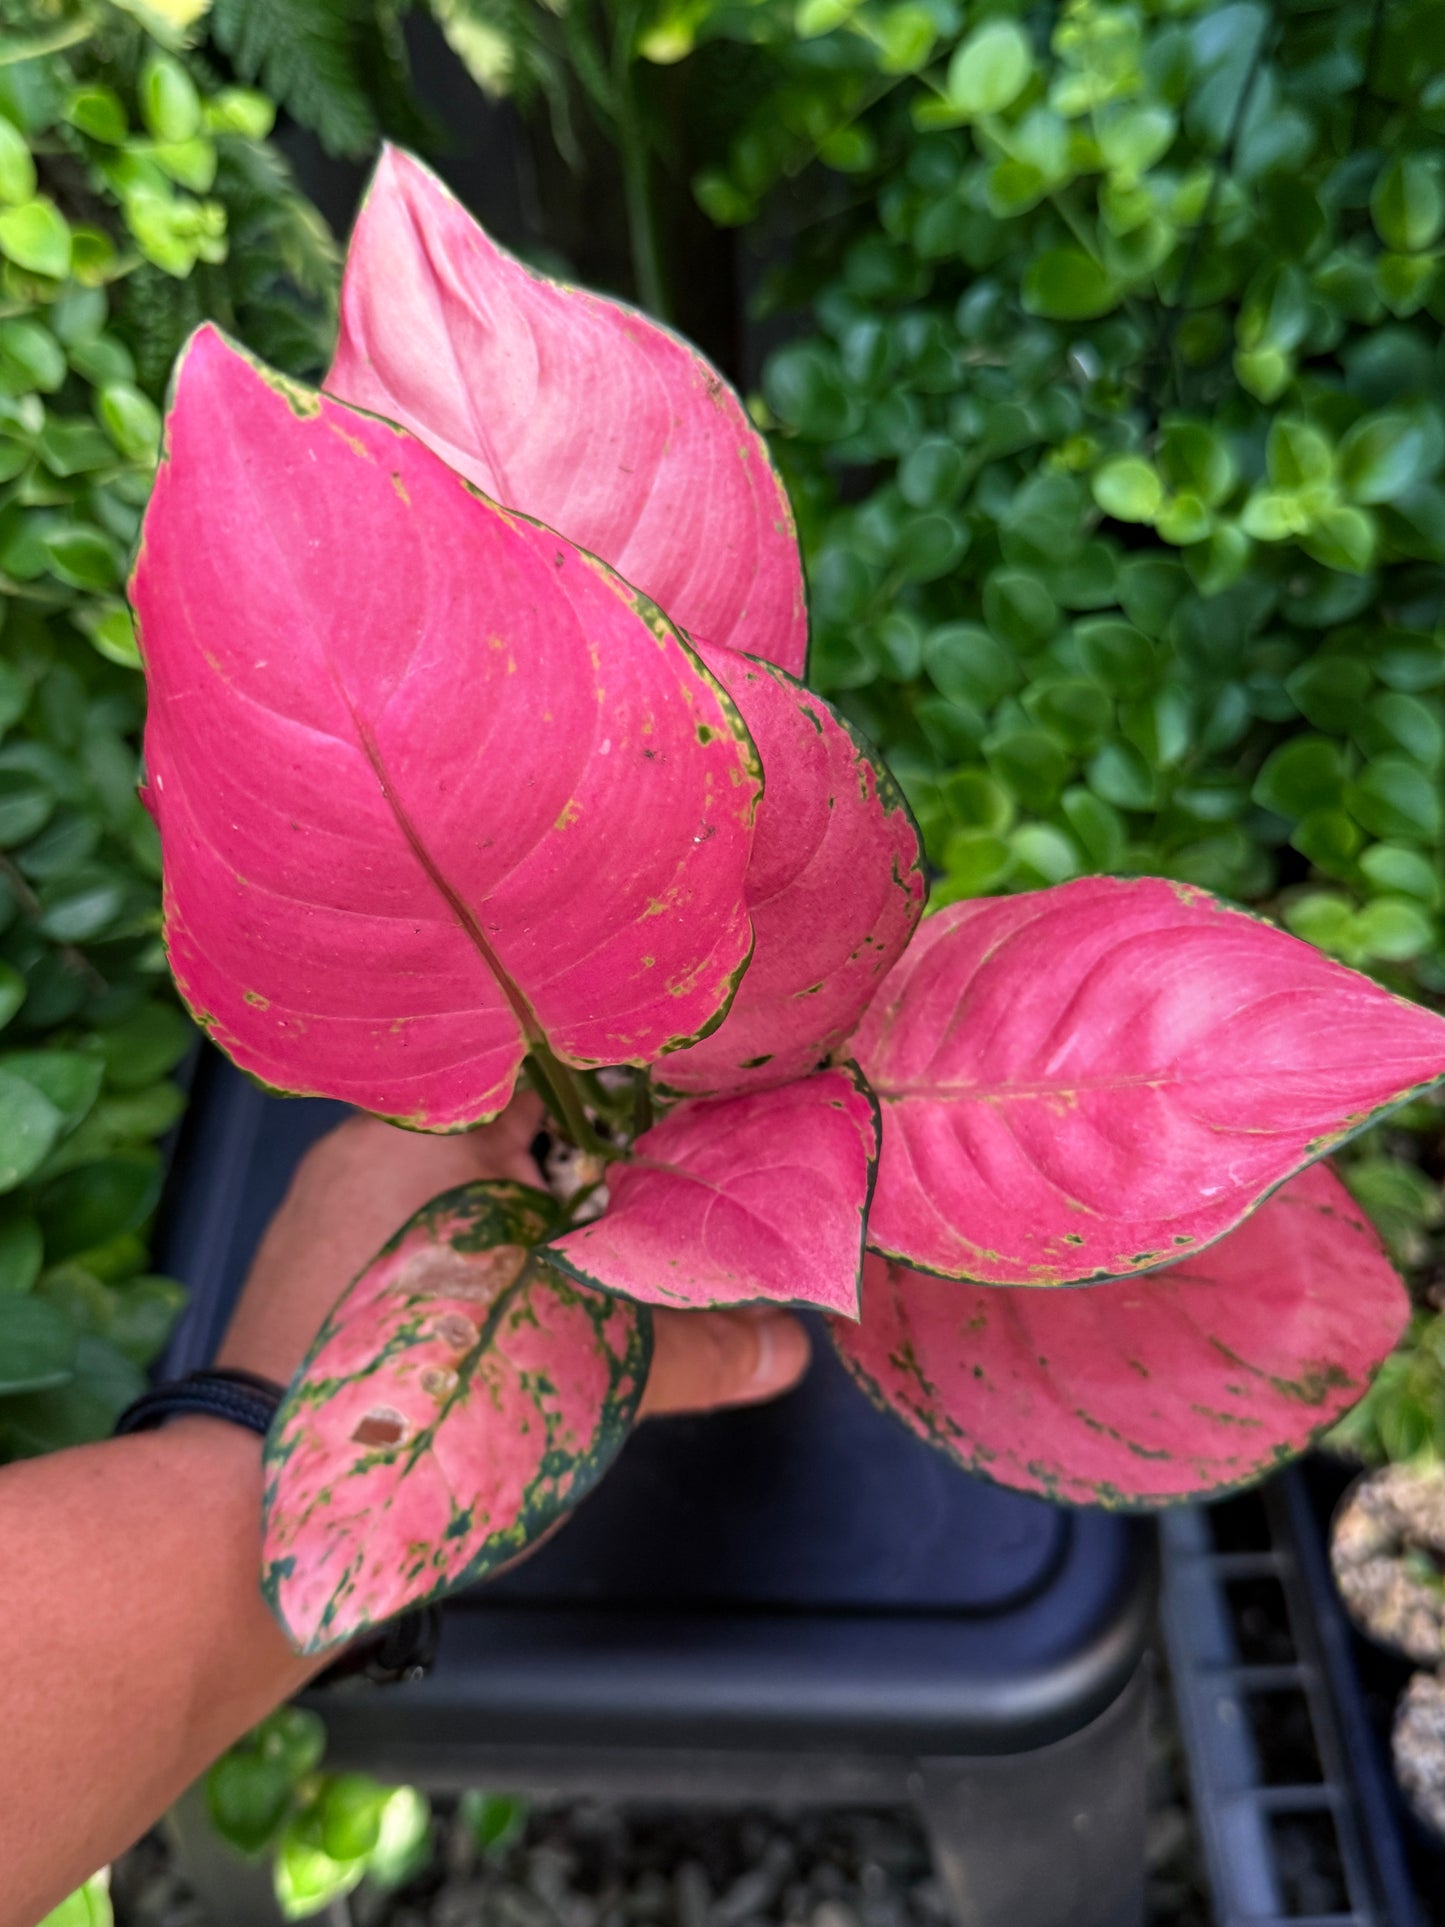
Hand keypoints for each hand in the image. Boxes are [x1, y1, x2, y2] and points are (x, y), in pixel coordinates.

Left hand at [217, 1099, 810, 1411]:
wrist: (263, 1508)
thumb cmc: (435, 1395)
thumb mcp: (593, 1359)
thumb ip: (698, 1345)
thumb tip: (789, 1346)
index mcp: (437, 1120)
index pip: (560, 1072)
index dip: (632, 1104)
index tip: (688, 1137)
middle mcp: (371, 1142)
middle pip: (513, 1133)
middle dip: (585, 1178)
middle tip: (658, 1219)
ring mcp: (329, 1209)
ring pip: (462, 1192)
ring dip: (526, 1229)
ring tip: (596, 1276)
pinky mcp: (311, 1275)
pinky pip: (416, 1240)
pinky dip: (470, 1266)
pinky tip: (513, 1320)